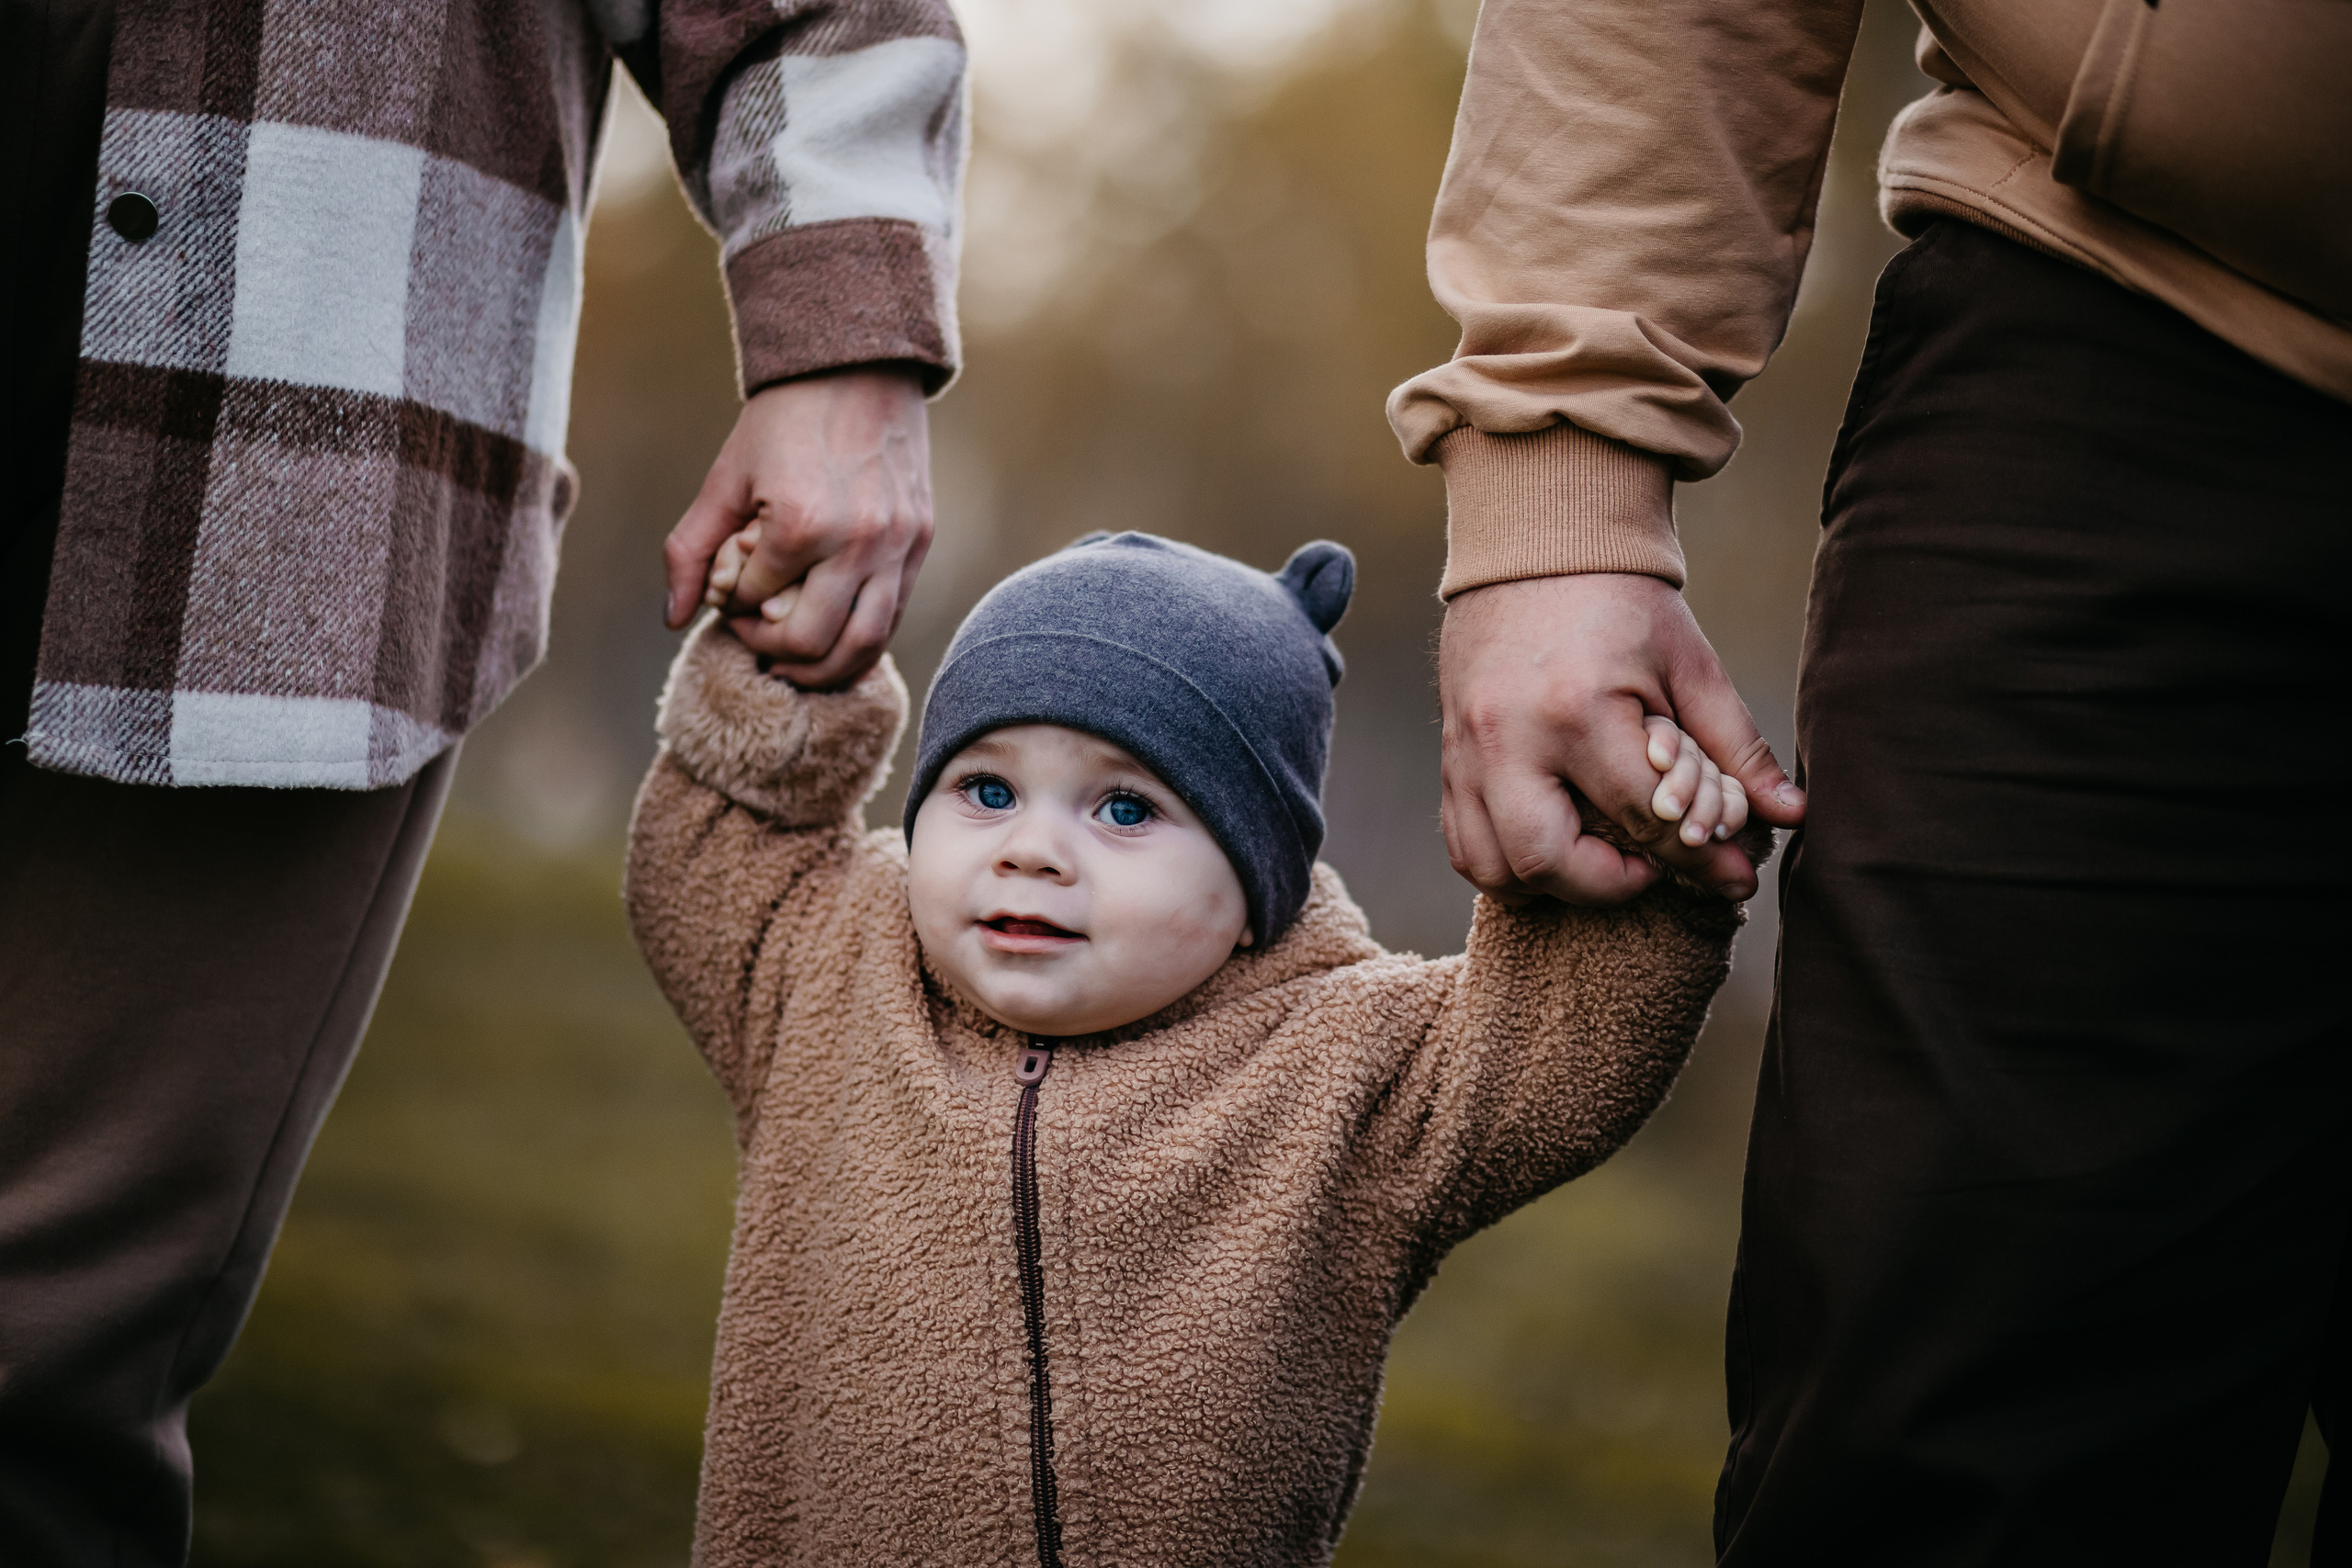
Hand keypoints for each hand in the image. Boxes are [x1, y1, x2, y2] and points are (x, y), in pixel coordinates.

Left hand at [663, 366, 932, 688]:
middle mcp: (857, 543)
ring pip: (865, 646)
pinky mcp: (920, 543)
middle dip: (773, 652)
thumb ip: (692, 550)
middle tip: (756, 638)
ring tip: (794, 663)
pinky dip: (862, 641)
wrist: (859, 367)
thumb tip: (675, 617)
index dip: (731, 609)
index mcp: (801, 524)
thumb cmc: (785, 419)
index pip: (754, 603)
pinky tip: (833, 636)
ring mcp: (897, 546)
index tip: (727, 596)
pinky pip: (894, 616)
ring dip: (824, 669)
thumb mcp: (726, 478)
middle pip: (811, 644)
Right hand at [1438, 573, 1804, 905]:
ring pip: (1492, 867)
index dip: (1700, 858)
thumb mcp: (1689, 664)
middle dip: (1609, 887)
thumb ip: (1736, 745)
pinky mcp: (1448, 755)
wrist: (1534, 545)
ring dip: (1550, 884)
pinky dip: (1505, 864)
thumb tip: (1791, 814)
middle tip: (1646, 871)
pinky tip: (1552, 845)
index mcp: (1578, 710)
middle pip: (1549, 861)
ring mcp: (1466, 750)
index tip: (1737, 877)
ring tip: (1596, 861)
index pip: (1647, 817)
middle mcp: (1509, 738)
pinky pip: (1462, 842)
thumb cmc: (1622, 602)